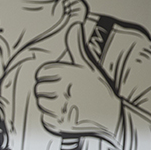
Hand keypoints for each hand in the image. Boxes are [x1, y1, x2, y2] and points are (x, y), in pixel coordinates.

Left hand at [34, 24, 121, 144]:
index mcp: (69, 73)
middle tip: (66, 93)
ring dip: (50, 105)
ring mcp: (62, 108)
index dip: (49, 76)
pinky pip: (45, 119)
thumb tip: (74, 25)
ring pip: (41, 103)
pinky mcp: (60, 124)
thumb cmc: (98, 89)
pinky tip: (66, 114)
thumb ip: (76, 46)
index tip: (60, 80)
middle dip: (49, 91)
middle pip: (39, 89)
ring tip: (66, 103)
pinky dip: (52, 119)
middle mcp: (65, 89)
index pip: (42, 73)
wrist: (111, 115)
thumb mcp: (88, 65)